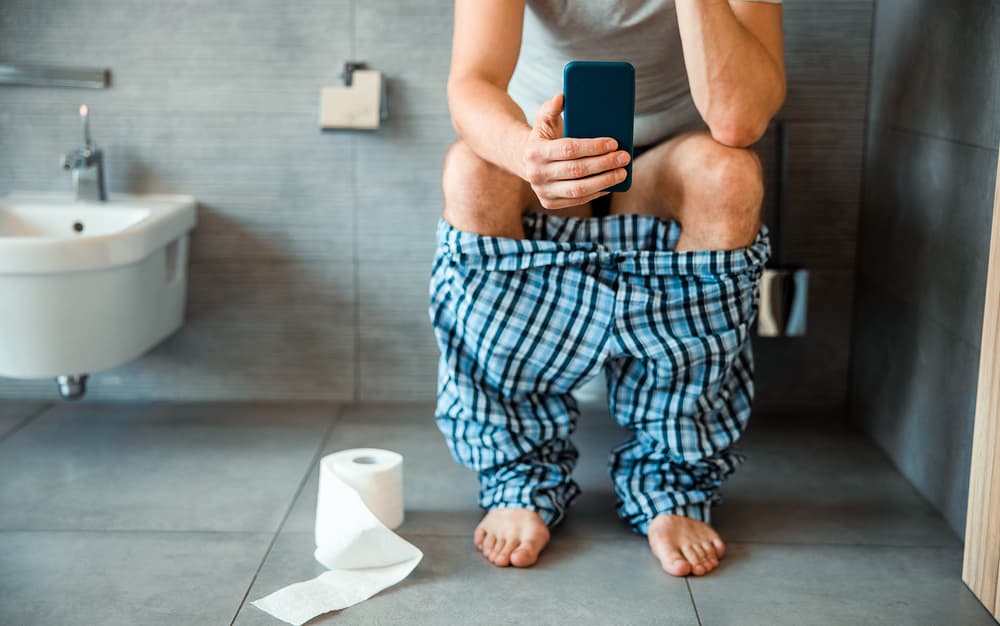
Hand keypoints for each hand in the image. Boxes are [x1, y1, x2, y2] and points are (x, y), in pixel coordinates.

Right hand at [522, 94, 630, 209]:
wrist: (525, 162)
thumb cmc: (543, 138)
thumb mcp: (543, 121)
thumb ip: (551, 108)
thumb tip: (562, 97)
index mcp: (534, 151)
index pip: (569, 149)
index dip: (593, 147)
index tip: (613, 143)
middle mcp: (536, 173)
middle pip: (577, 170)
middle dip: (604, 163)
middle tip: (624, 157)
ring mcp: (542, 191)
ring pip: (579, 189)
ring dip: (604, 181)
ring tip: (622, 172)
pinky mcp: (549, 202)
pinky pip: (578, 200)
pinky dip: (597, 192)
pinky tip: (611, 183)